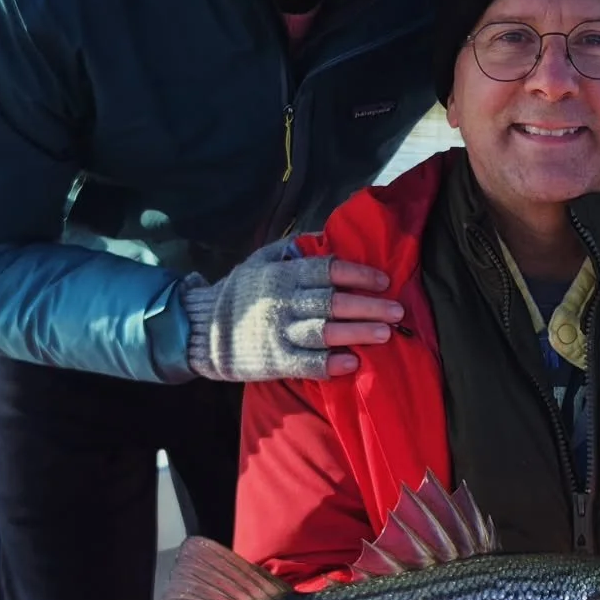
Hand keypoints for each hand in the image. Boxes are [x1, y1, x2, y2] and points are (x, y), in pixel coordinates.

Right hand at [182, 247, 402, 381]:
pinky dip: (331, 363)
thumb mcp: (260, 261)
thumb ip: (291, 250)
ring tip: (385, 334)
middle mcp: (282, 302)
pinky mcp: (274, 360)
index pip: (327, 270)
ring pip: (324, 332)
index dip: (358, 274)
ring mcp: (278, 332)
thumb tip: (325, 236)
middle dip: (368, 305)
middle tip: (397, 310)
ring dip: (357, 333)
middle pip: (333, 302)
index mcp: (282, 275)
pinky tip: (353, 362)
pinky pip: (307, 363)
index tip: (383, 280)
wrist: (202, 330)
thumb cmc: (240, 293)